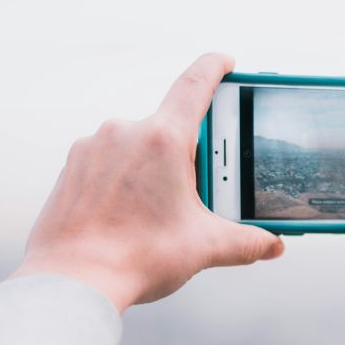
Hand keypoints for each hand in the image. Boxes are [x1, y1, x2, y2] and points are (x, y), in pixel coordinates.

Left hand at [11, 53, 282, 311]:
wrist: (72, 283)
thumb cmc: (134, 257)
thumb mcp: (205, 247)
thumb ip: (247, 241)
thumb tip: (272, 244)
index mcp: (162, 139)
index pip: (196, 84)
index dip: (216, 67)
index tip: (226, 61)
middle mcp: (125, 132)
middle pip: (172, 125)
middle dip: (193, 152)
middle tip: (203, 189)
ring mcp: (93, 147)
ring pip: (140, 144)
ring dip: (159, 166)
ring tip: (166, 211)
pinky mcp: (73, 167)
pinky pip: (111, 159)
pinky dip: (129, 176)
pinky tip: (135, 212)